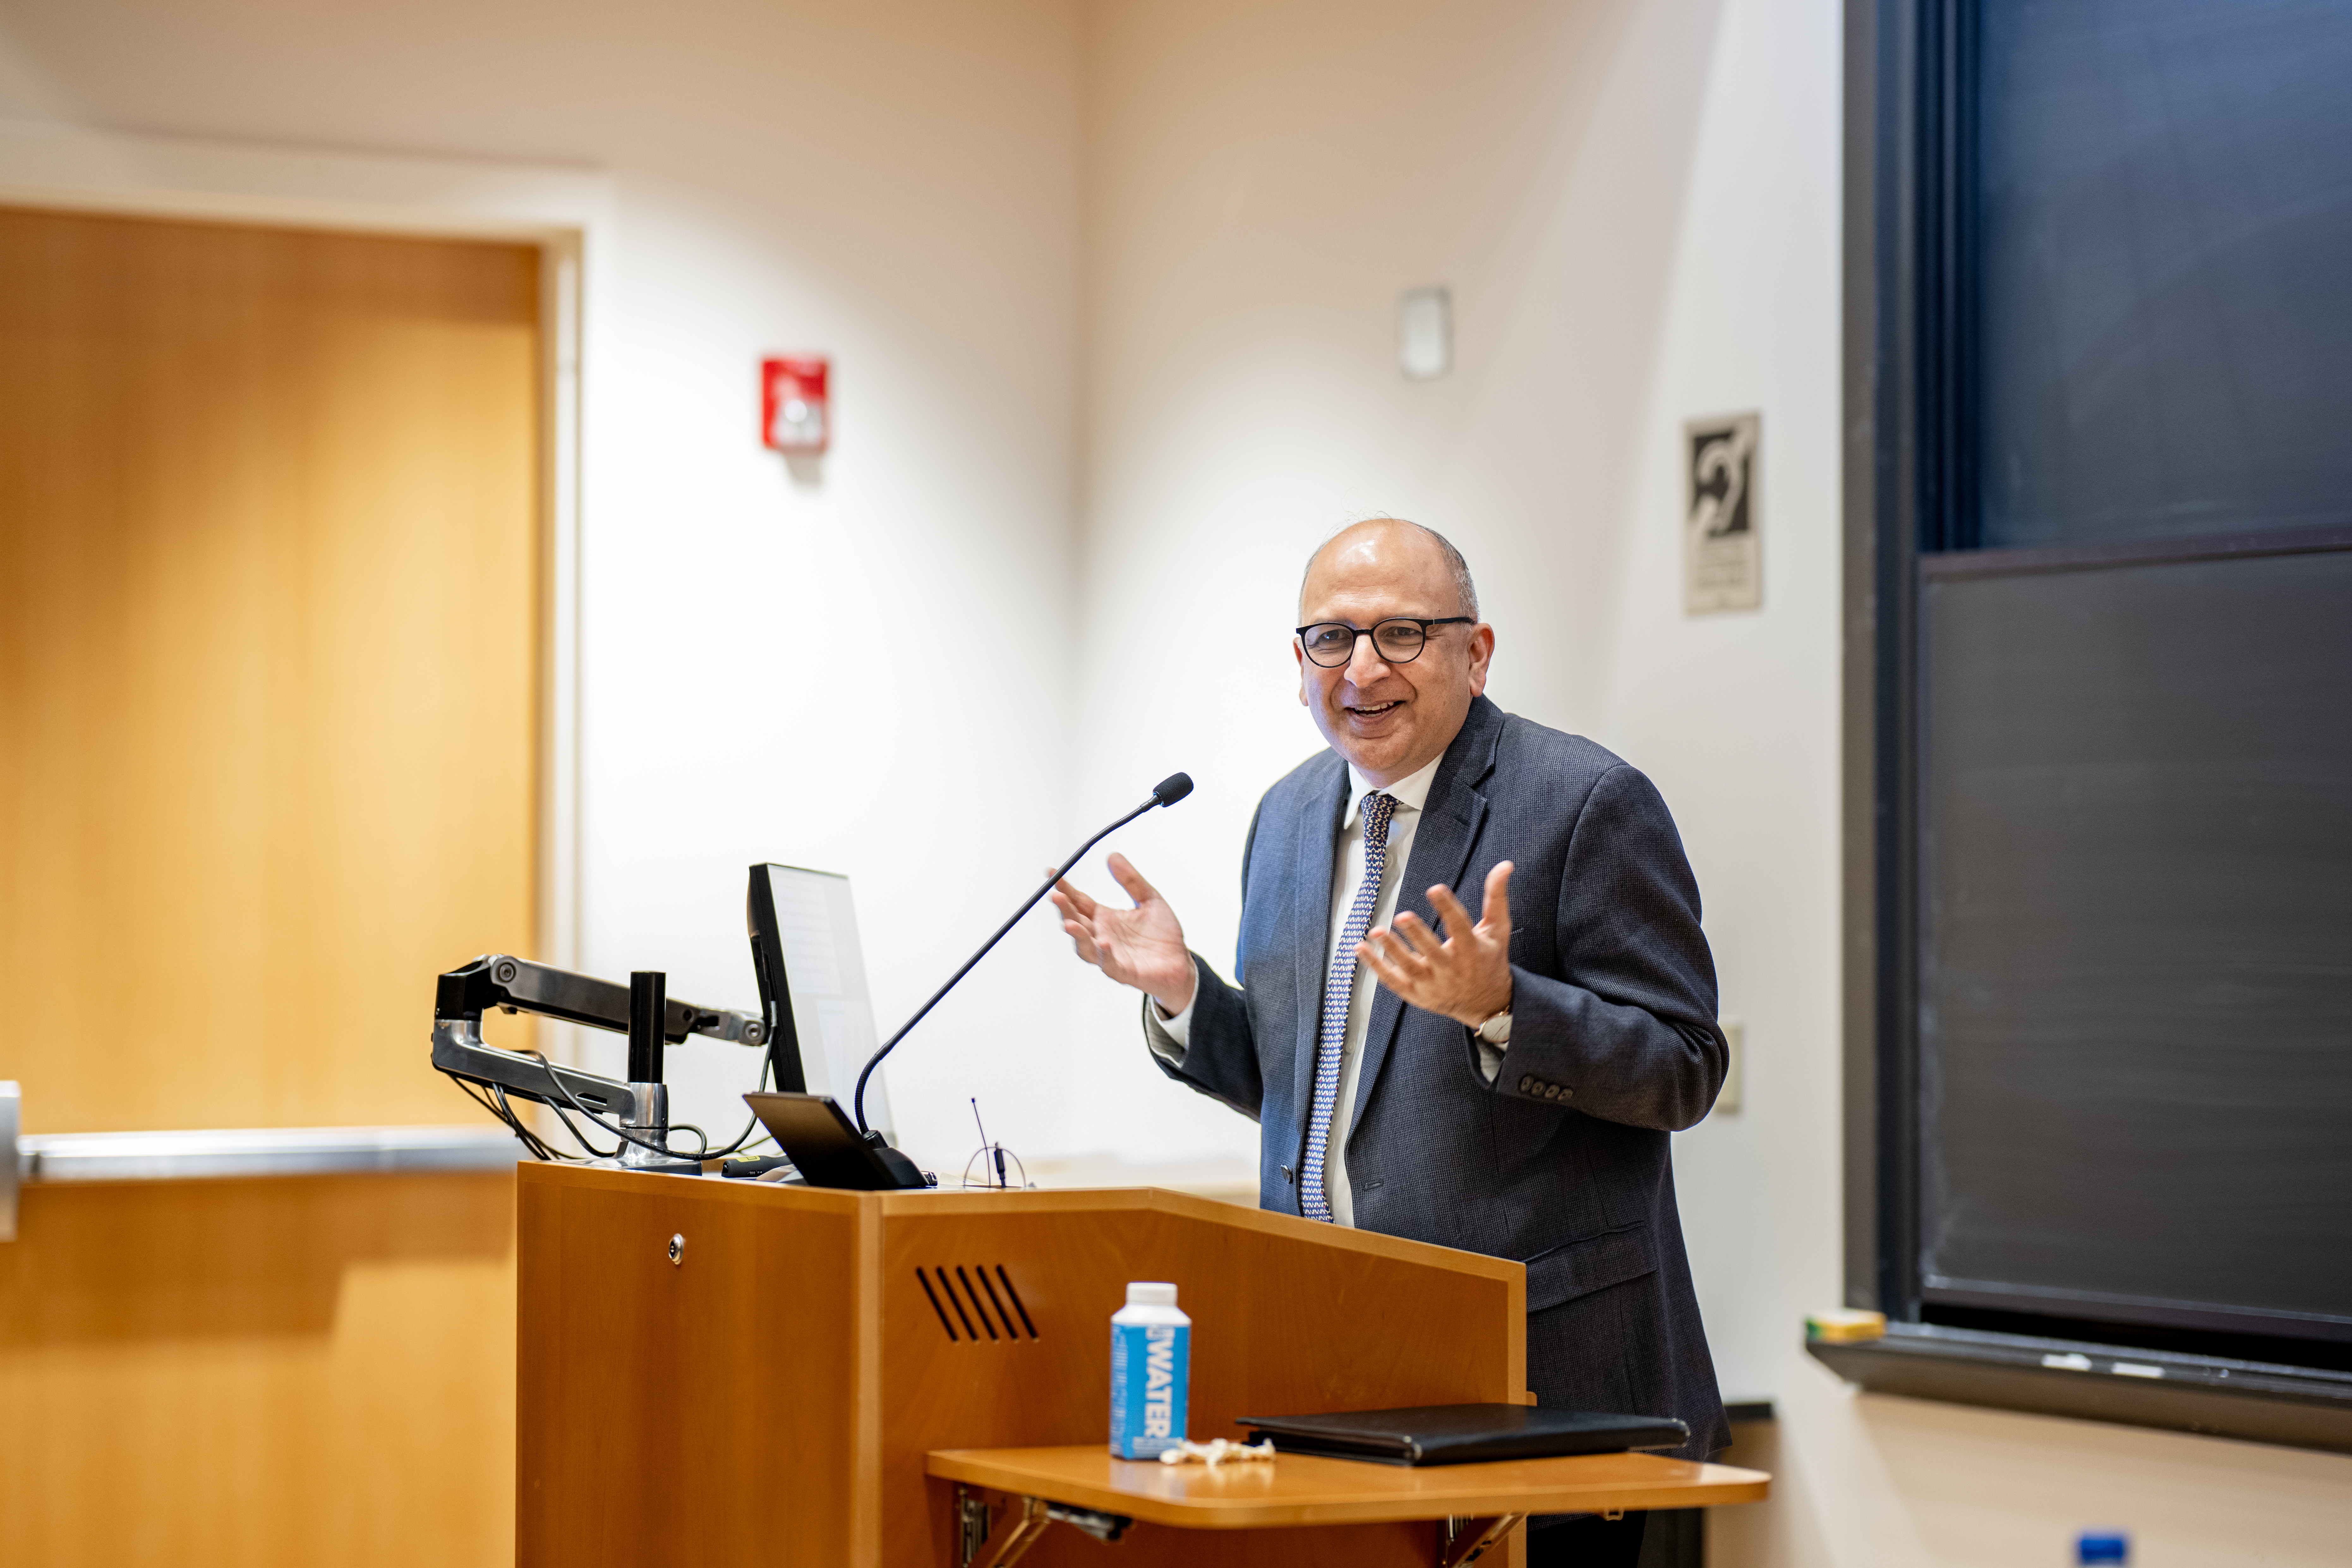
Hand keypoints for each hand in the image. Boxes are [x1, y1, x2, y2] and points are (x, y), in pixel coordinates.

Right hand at [1049, 852, 1196, 1014]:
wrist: (1180, 963)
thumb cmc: (1163, 935)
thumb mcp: (1150, 899)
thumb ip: (1131, 880)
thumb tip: (1113, 856)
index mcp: (1105, 918)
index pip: (1079, 901)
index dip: (1065, 888)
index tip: (1052, 873)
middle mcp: (1102, 935)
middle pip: (1076, 922)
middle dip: (1065, 910)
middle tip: (1057, 896)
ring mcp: (1110, 954)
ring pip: (1085, 947)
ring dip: (1077, 935)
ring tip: (1070, 923)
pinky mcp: (1124, 971)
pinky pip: (1109, 964)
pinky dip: (1104, 954)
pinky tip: (1104, 943)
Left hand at [1356, 861, 1514, 1027]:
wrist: (1486, 1004)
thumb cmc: (1489, 961)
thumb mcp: (1497, 930)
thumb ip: (1496, 897)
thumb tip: (1504, 865)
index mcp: (1471, 950)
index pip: (1460, 926)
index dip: (1447, 907)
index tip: (1435, 889)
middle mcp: (1450, 968)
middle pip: (1432, 951)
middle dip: (1417, 934)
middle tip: (1402, 916)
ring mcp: (1431, 984)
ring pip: (1409, 967)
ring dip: (1391, 949)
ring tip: (1374, 932)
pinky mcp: (1416, 994)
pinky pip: (1392, 980)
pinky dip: (1375, 966)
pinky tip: (1360, 949)